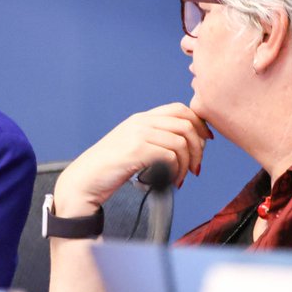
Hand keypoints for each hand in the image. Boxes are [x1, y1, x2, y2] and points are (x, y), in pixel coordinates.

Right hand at [53, 102, 211, 217]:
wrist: (84, 181)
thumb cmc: (110, 169)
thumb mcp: (134, 147)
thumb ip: (155, 141)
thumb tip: (187, 145)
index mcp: (141, 119)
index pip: (180, 109)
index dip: (199, 124)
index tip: (206, 142)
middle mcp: (141, 122)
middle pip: (186, 123)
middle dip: (199, 147)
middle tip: (196, 167)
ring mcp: (138, 134)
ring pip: (181, 141)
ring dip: (187, 163)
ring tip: (181, 178)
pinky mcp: (136, 150)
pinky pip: (171, 156)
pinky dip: (176, 171)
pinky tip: (171, 182)